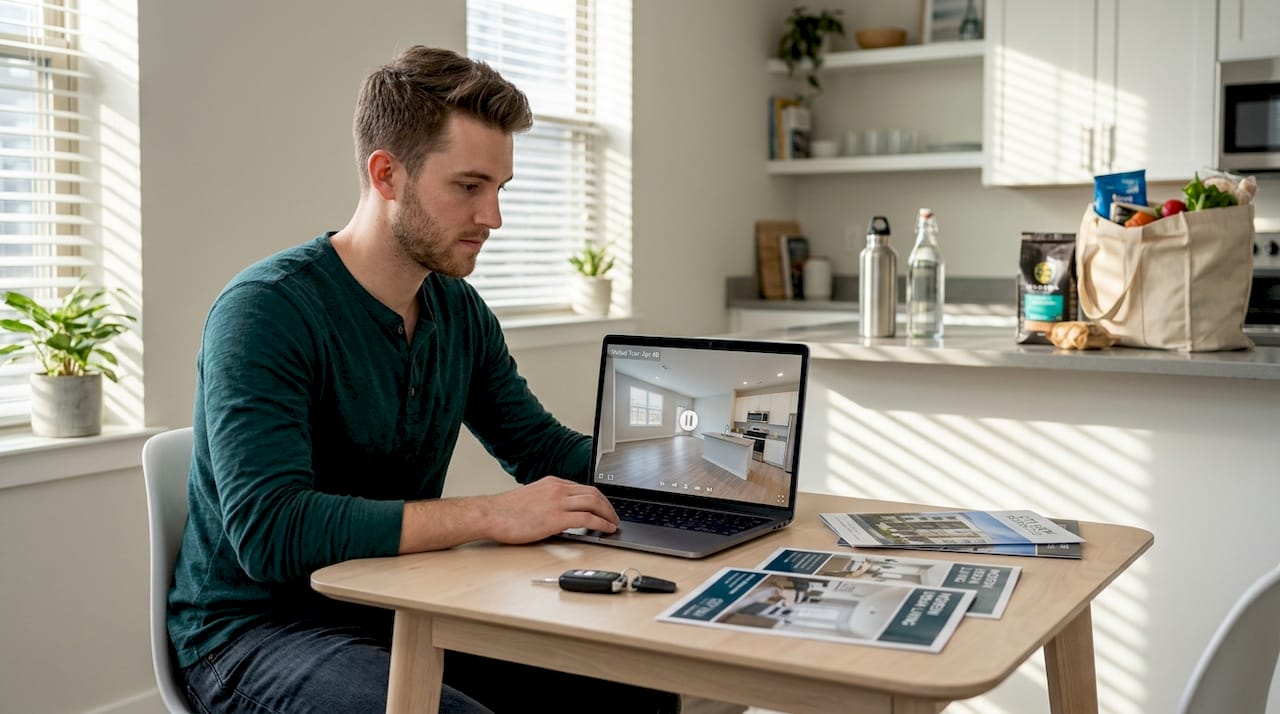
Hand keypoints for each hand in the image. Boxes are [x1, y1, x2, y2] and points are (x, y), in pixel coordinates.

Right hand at [484, 476, 618, 543]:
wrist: (491, 514)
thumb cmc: (505, 511)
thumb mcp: (532, 498)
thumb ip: (548, 501)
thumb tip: (561, 514)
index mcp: (552, 483)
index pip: (583, 487)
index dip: (598, 498)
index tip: (604, 507)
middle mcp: (558, 489)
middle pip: (593, 493)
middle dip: (608, 505)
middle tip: (614, 516)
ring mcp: (558, 502)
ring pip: (594, 502)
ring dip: (608, 514)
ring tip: (613, 524)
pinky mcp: (556, 517)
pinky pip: (587, 518)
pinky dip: (601, 523)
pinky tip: (606, 529)